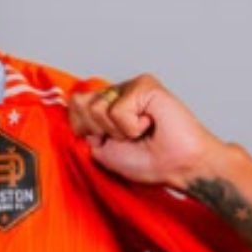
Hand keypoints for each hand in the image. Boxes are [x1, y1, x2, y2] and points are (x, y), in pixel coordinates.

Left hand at [68, 73, 222, 188]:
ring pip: (97, 107)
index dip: (86, 130)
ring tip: (140, 131)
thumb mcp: (100, 149)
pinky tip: (150, 124)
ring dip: (119, 130)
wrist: (178, 167)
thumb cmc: (148, 161)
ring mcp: (129, 86)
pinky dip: (132, 127)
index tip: (110, 141)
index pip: (73, 106)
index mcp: (104, 104)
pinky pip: (118, 110)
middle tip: (128, 137)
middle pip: (80, 104)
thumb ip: (83, 127)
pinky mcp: (144, 84)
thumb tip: (72, 105)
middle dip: (100, 130)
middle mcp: (115, 91)